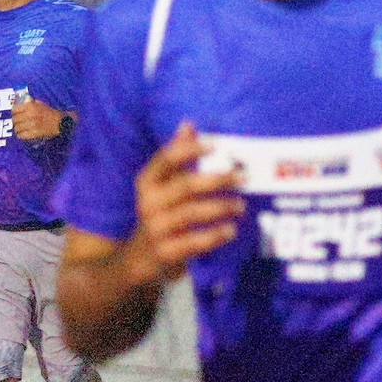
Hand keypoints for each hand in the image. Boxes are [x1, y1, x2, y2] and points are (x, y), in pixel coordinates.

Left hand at [12, 94, 66, 142]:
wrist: (59, 122)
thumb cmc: (49, 112)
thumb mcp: (39, 104)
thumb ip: (29, 104)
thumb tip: (18, 105)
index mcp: (31, 106)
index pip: (15, 110)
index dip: (13, 112)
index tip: (15, 114)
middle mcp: (30, 115)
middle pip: (15, 119)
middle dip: (15, 121)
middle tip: (17, 122)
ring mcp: (32, 125)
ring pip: (17, 128)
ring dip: (17, 129)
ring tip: (19, 129)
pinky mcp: (34, 133)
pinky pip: (22, 135)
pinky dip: (20, 135)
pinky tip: (22, 134)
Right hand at [117, 123, 243, 289]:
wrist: (138, 258)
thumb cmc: (159, 213)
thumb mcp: (161, 185)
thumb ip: (176, 156)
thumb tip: (188, 124)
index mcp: (147, 181)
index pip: (167, 159)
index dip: (190, 149)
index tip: (216, 144)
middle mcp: (148, 202)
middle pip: (185, 186)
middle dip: (217, 180)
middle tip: (243, 177)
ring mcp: (155, 228)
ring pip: (191, 213)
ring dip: (220, 207)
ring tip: (241, 206)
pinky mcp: (165, 252)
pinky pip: (193, 242)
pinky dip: (213, 236)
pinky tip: (230, 230)